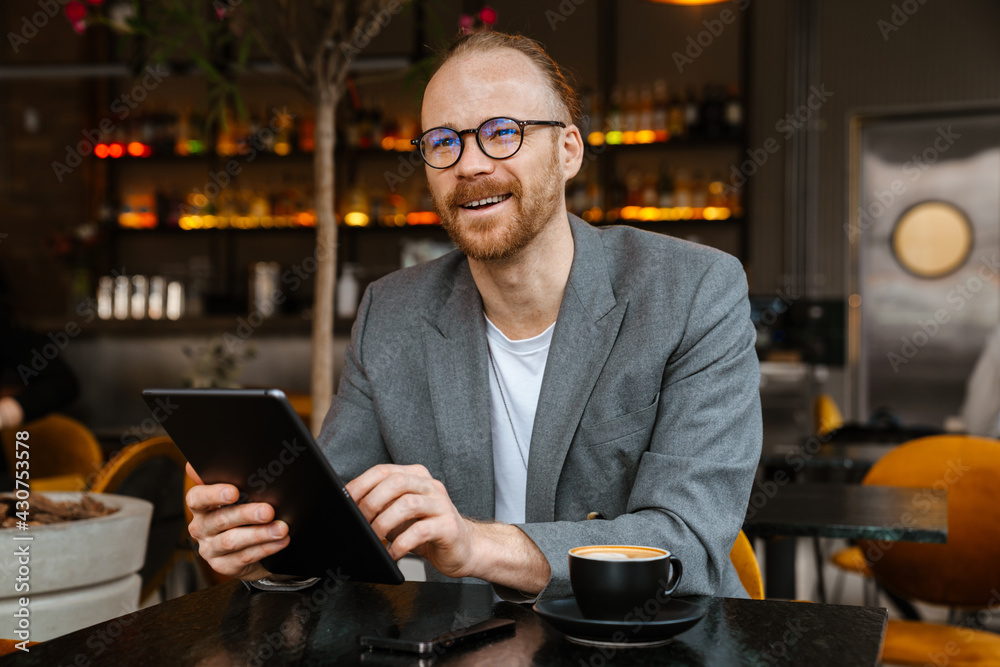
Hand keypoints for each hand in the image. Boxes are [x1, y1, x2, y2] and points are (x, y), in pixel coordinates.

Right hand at [185, 463, 289, 580]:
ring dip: (260, 534)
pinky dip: (265, 548)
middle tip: (268, 510)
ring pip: (233, 541)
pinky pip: (244, 557)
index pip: (197, 498)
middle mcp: (201, 528)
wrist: (251, 547)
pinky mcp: (223, 565)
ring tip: (281, 528)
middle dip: (246, 514)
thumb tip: (230, 455)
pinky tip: (280, 541)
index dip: (213, 494)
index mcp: (201, 507)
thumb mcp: (240, 495)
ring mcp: (210, 549)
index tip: (234, 491)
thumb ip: (233, 478)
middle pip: (220, 520)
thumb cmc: (244, 513)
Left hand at [346, 464, 479, 578]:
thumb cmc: (427, 530)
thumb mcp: (400, 514)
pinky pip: (421, 531)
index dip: (361, 484)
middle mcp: (430, 486)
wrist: (463, 549)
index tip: (345, 500)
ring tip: (374, 538)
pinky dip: (401, 543)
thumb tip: (350, 509)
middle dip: (371, 502)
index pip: (384, 471)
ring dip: (384, 523)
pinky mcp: (449, 527)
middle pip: (396, 482)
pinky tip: (392, 553)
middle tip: (359, 522)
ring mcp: (441, 505)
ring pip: (408, 504)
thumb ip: (382, 506)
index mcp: (416, 476)